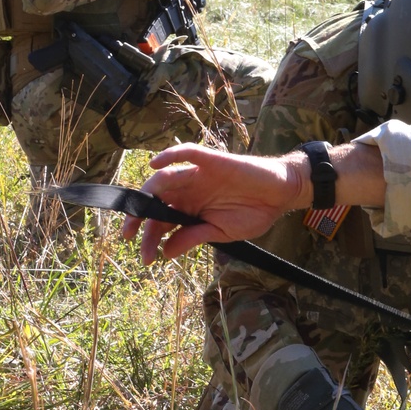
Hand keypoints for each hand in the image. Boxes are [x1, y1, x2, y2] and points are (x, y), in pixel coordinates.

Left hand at [120, 144, 307, 262]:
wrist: (280, 196)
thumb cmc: (254, 214)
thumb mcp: (220, 232)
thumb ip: (193, 237)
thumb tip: (165, 252)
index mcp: (189, 209)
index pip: (160, 221)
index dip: (149, 237)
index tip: (146, 257)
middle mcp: (188, 190)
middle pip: (155, 200)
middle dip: (139, 218)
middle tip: (129, 236)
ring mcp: (198, 174)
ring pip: (164, 178)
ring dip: (147, 193)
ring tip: (139, 212)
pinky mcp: (211, 160)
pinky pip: (187, 152)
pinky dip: (170, 154)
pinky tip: (155, 164)